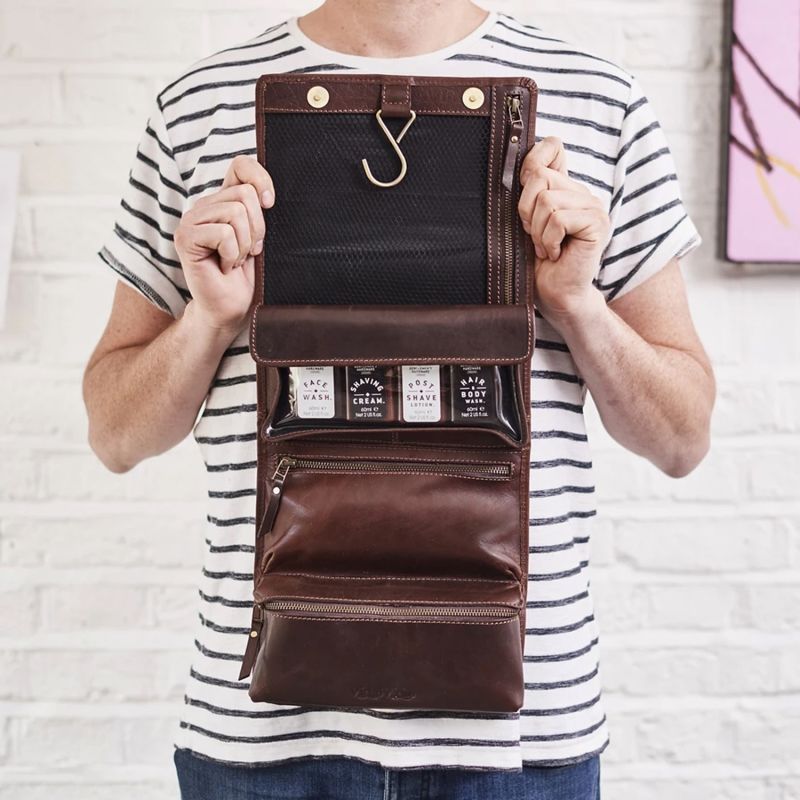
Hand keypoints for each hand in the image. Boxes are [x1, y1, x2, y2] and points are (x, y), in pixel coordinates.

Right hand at [174, 155, 273, 334]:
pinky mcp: (185, 237)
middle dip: (256, 228)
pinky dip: (232, 255)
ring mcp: (191, 220)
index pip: (241, 165)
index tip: (270, 203)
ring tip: (234, 260)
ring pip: (236, 212)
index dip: (260, 179)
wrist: (229, 308)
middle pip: (244, 194)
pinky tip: (223, 267)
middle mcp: (204, 205)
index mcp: (223, 200)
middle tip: (247, 251)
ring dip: (244, 244)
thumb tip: (266, 192)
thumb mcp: (259, 236)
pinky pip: (224, 234)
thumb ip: (258, 209)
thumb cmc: (246, 275)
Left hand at [517, 137, 609, 322]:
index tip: (524, 196)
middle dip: (526, 211)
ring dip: (537, 231)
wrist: (555, 294)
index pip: (552, 147)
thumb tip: (529, 159)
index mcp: (564, 188)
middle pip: (539, 177)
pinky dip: (548, 240)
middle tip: (534, 235)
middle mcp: (581, 192)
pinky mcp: (597, 223)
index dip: (531, 163)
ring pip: (548, 200)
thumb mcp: (525, 220)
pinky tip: (554, 253)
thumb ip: (529, 189)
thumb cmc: (537, 262)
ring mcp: (593, 206)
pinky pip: (559, 219)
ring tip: (544, 247)